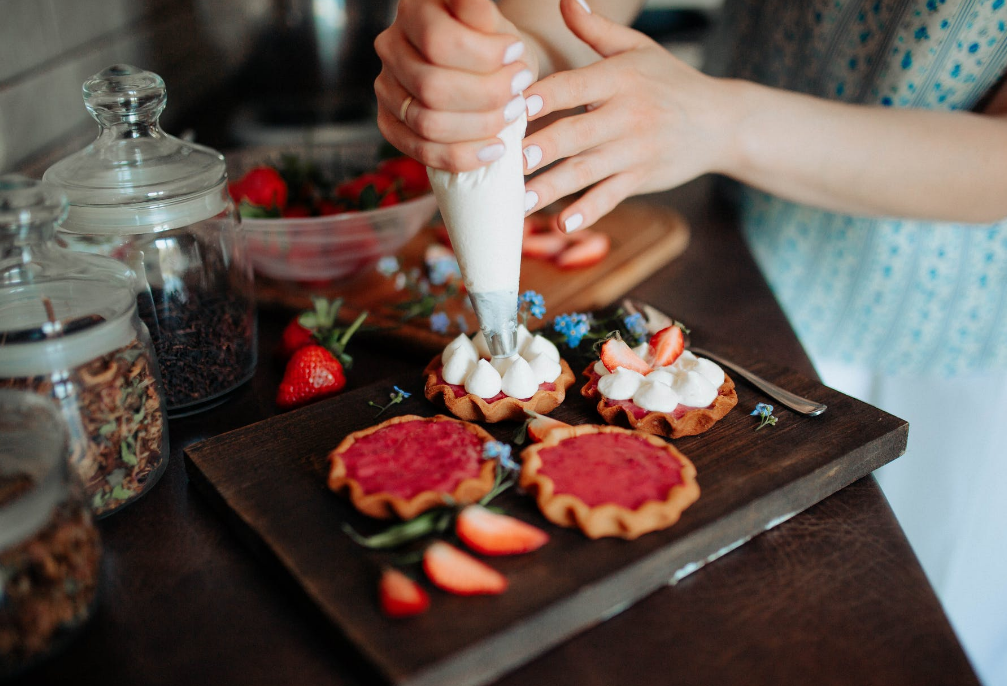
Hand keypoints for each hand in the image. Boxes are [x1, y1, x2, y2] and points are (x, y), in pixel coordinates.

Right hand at [374, 0, 536, 171]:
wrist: (488, 70)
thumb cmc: (494, 43)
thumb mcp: (495, 24)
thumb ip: (481, 17)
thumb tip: (472, 5)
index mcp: (413, 11)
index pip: (440, 42)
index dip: (484, 56)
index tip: (517, 56)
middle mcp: (390, 46)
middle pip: (432, 87)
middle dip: (486, 97)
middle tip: (519, 96)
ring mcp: (386, 87)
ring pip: (427, 123)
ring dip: (479, 127)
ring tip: (510, 117)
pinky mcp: (390, 122)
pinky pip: (421, 151)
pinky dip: (463, 156)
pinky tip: (494, 150)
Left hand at [522, 0, 735, 231]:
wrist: (721, 121)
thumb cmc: (669, 81)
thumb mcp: (638, 49)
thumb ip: (596, 29)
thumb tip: (565, 0)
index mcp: (621, 78)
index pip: (576, 85)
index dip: (546, 95)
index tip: (516, 106)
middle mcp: (628, 114)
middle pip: (579, 132)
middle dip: (546, 147)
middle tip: (514, 160)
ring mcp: (635, 150)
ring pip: (588, 171)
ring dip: (553, 188)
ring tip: (520, 202)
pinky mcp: (642, 178)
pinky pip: (612, 196)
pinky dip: (589, 211)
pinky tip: (564, 225)